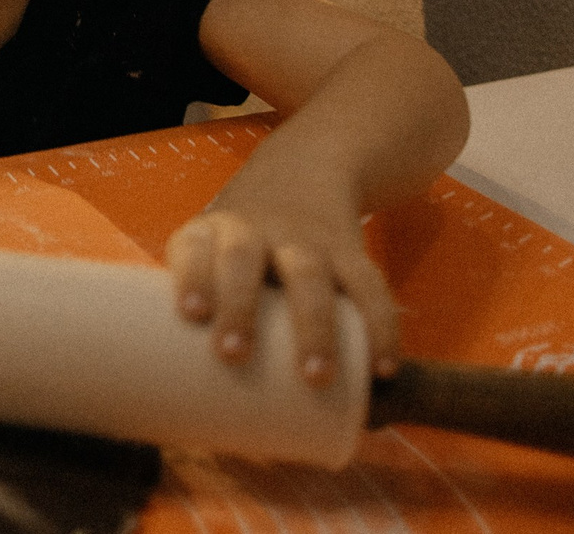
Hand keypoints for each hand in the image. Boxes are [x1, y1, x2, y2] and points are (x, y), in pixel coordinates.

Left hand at [164, 165, 399, 387]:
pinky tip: (382, 368)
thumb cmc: (237, 248)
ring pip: (308, 274)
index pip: (194, 247)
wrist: (300, 173)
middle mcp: (254, 229)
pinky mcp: (349, 250)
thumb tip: (199, 401)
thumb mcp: (211, 254)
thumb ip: (206, 312)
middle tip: (233, 355)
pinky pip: (369, 284)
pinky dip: (380, 327)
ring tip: (316, 377)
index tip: (191, 313)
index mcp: (211, 232)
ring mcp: (304, 238)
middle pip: (242, 259)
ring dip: (313, 327)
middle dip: (239, 306)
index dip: (192, 277)